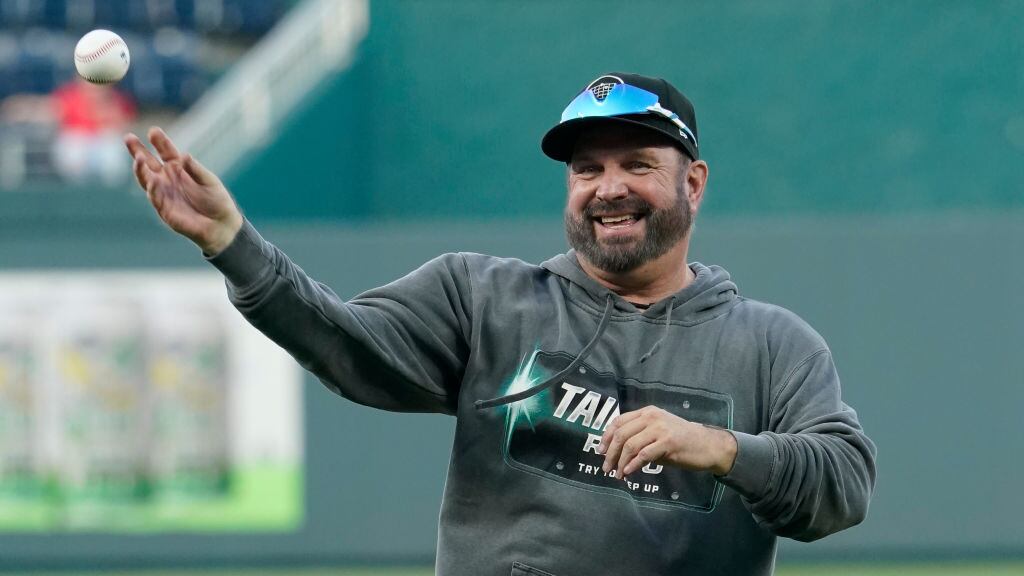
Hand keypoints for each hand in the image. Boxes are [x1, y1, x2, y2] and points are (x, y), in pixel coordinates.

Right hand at [125, 127, 242, 254]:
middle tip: (128, 137)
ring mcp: (164, 193)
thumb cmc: (216, 200)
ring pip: (146, 179)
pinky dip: (152, 188)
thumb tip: (184, 155)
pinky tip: (151, 180)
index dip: (160, 142)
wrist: (220, 225)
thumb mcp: (209, 181)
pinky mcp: (164, 208)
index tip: (153, 131)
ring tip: (138, 158)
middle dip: (138, 150)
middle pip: (149, 162)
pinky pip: (155, 197)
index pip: (166, 151)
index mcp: (179, 168)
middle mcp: (168, 178)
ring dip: (140, 169)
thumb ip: (196, 169)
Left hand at [598, 405, 737, 477]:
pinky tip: (628, 472)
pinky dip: (633, 465)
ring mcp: (660, 428)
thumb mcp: (658, 434)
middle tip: (606, 468)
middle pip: (622, 434)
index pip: (619, 421)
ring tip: (617, 474)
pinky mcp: (668, 442)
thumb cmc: (681, 441)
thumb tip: (616, 453)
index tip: (600, 451)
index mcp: (647, 413)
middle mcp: (651, 417)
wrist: (708, 445)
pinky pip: (644, 454)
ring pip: (631, 445)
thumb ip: (639, 438)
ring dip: (620, 462)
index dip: (607, 437)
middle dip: (610, 453)